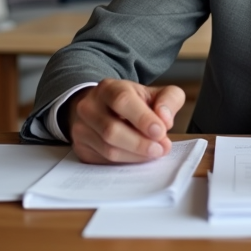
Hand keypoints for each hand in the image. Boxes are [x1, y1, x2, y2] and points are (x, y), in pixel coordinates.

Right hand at [65, 79, 184, 163]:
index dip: (142, 118)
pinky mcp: (81, 147)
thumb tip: (164, 118)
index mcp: (109, 88)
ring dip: (136, 155)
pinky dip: (126, 161)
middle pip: (112, 130)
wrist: (103, 109)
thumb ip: (169, 100)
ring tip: (154, 152)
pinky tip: (138, 156)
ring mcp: (81, 128)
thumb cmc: (134, 103)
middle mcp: (89, 106)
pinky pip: (104, 161)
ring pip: (108, 149)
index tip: (161, 132)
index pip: (122, 101)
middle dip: (140, 143)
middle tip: (161, 149)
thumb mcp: (155, 94)